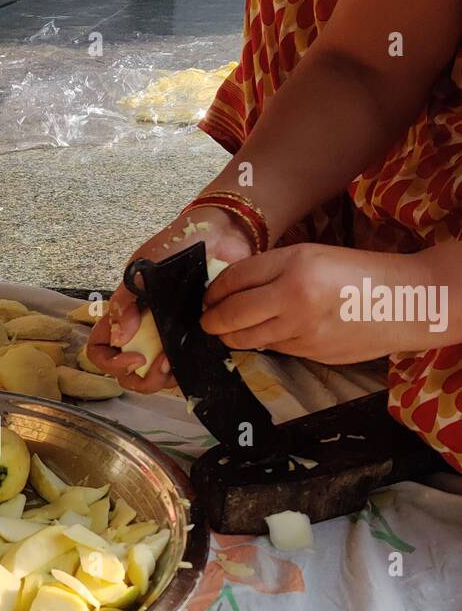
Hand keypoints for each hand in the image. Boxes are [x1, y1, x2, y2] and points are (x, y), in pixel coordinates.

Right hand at [86, 206, 254, 391]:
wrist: (219, 235)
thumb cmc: (176, 245)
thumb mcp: (142, 268)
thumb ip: (126, 301)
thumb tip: (119, 337)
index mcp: (125, 313)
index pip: (100, 347)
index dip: (109, 361)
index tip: (133, 356)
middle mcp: (142, 331)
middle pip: (126, 372)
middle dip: (139, 378)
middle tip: (161, 365)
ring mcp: (167, 338)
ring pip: (153, 376)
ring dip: (161, 379)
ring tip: (175, 361)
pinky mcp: (193, 340)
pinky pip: (183, 367)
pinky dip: (183, 372)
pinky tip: (192, 357)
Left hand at [200, 242, 435, 363]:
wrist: (405, 301)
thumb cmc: (357, 272)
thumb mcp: (312, 256)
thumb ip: (271, 271)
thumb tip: (230, 290)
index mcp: (293, 265)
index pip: (234, 280)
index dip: (213, 291)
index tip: (206, 297)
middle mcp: (293, 298)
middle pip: (230, 315)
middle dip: (211, 320)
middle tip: (206, 320)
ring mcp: (301, 330)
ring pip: (248, 339)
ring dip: (231, 336)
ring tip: (227, 331)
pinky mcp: (310, 354)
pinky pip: (274, 348)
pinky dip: (264, 342)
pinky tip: (268, 334)